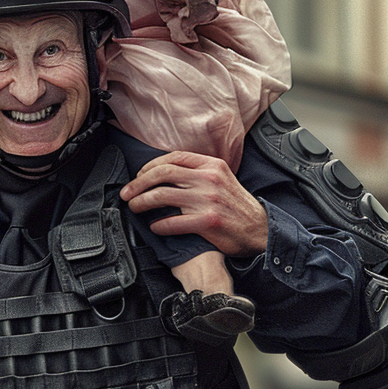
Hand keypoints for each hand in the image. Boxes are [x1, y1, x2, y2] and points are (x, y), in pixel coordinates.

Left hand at [120, 151, 268, 256]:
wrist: (260, 230)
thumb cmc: (236, 206)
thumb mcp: (221, 179)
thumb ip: (197, 172)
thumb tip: (165, 172)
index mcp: (212, 165)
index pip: (173, 158)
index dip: (150, 166)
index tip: (139, 176)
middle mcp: (209, 179)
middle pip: (162, 174)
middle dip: (138, 183)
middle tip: (127, 193)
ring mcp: (208, 200)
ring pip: (163, 196)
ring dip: (142, 202)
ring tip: (134, 207)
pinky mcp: (208, 222)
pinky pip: (173, 222)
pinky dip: (159, 225)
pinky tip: (154, 227)